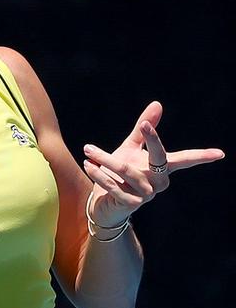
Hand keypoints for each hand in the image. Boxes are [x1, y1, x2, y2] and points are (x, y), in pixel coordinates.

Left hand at [82, 101, 225, 225]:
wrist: (103, 203)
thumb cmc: (120, 174)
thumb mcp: (131, 149)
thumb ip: (143, 129)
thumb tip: (157, 104)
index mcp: (163, 168)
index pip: (185, 160)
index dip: (201, 156)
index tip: (219, 154)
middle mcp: (159, 182)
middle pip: (158, 157)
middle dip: (152, 139)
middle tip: (145, 125)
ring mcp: (147, 195)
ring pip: (128, 170)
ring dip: (105, 158)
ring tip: (88, 149)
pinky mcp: (131, 204)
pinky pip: (114, 185)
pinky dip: (99, 173)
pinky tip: (89, 164)